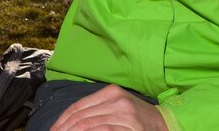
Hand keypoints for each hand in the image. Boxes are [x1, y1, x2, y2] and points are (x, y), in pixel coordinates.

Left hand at [50, 85, 168, 130]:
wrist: (166, 123)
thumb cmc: (139, 119)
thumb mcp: (117, 107)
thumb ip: (96, 111)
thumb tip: (69, 124)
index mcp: (110, 92)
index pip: (78, 106)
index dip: (62, 120)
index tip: (53, 130)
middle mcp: (116, 100)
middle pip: (81, 116)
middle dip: (65, 129)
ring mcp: (124, 113)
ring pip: (88, 125)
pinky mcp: (130, 126)